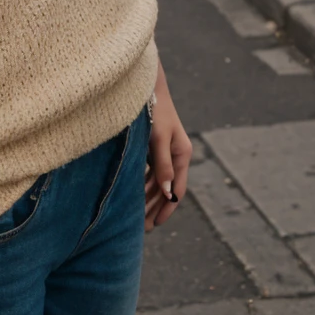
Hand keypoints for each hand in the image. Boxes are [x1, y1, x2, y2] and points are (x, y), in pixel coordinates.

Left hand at [145, 58, 191, 231]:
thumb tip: (168, 194)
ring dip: (148, 199)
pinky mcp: (152, 145)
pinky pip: (149, 171)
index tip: (154, 225)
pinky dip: (143, 185)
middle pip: (167, 189)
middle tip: (142, 229)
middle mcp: (176, 154)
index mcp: (182, 154)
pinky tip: (132, 196)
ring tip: (136, 218)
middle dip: (155, 208)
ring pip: (157, 182)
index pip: (177, 189)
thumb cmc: (153, 109)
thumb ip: (163, 165)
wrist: (144, 85)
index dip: (166, 208)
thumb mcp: (159, 138)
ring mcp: (164, 150)